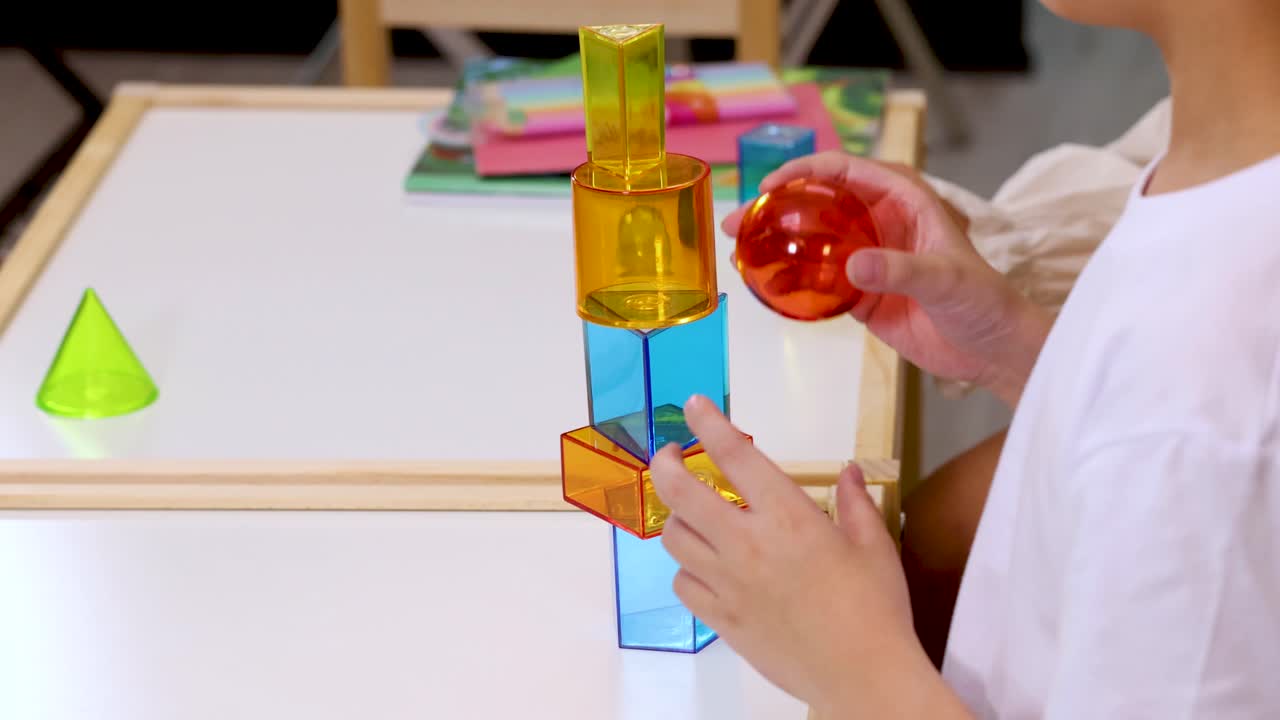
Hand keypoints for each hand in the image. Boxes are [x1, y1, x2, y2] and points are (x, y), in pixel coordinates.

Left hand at [649, 395, 967, 717]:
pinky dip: (687, 568)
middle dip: (665, 465)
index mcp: (787, 516)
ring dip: (678, 519)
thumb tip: (848, 472)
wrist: (862, 676)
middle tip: (670, 457)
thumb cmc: (875, 608)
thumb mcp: (875, 546)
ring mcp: (727, 583)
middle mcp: (747, 543)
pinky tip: (706, 566)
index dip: (708, 423)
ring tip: (695, 516)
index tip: (694, 406)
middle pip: (679, 493)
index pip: (734, 455)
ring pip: (673, 539)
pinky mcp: (720, 619)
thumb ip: (856, 503)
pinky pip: (683, 583)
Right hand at [724, 152, 1050, 407]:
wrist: (993, 349)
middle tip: (737, 221)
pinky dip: (792, 282)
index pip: (845, 171)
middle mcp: (880, 223)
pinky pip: (818, 282)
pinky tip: (764, 287)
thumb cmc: (983, 302)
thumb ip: (901, 269)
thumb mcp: (945, 279)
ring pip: (813, 241)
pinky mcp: (861, 294)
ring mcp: (868, 258)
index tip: (770, 188)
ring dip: (776, 244)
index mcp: (904, 201)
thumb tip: (853, 266)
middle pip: (819, 203)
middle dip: (776, 207)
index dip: (804, 172)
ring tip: (739, 250)